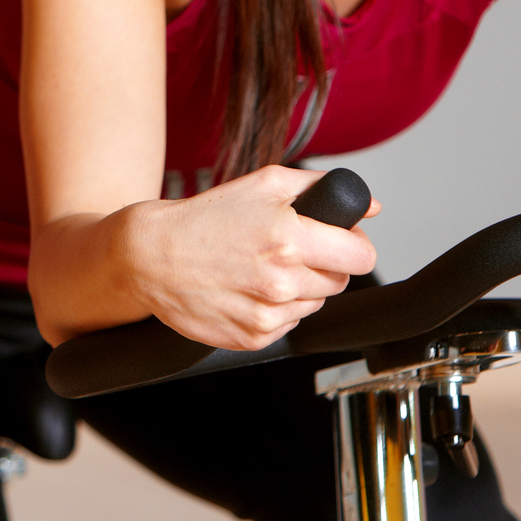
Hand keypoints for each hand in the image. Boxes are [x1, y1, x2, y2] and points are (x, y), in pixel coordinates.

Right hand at [132, 166, 379, 350]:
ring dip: (299, 288)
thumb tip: (371, 205)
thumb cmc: (205, 218)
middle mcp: (282, 281)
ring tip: (262, 269)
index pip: (361, 256)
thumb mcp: (264, 184)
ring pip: (314, 304)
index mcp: (290, 238)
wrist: (150, 256)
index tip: (341, 242)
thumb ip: (322, 188)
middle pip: (339, 282)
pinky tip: (248, 289)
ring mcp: (268, 314)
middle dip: (323, 265)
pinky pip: (288, 324)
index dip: (354, 246)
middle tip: (290, 251)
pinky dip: (276, 309)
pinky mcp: (253, 337)